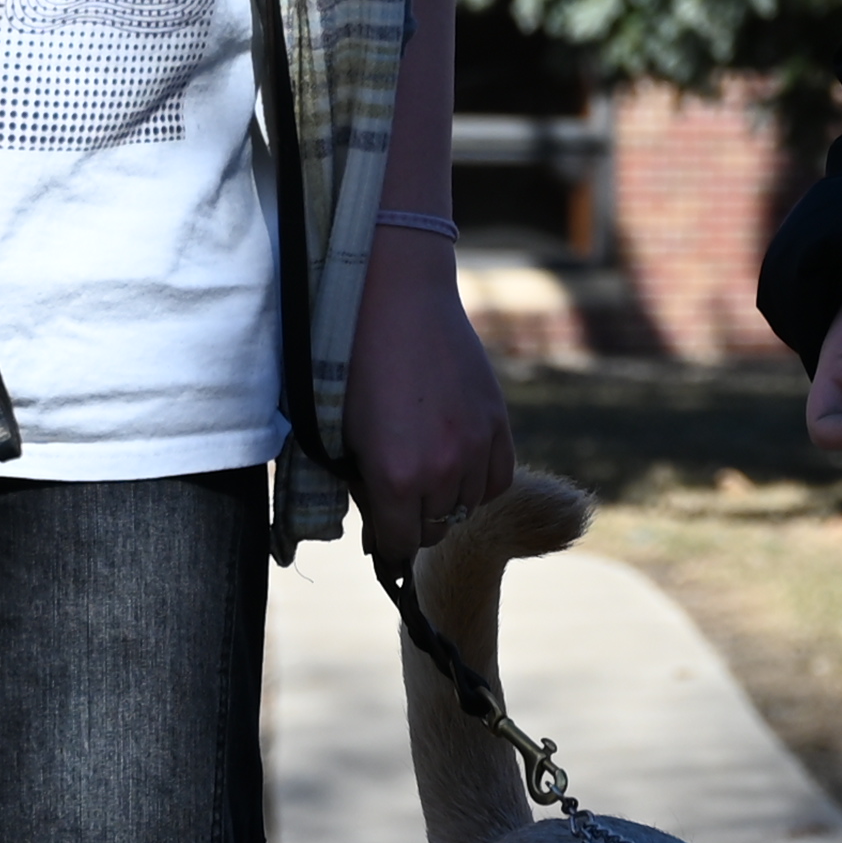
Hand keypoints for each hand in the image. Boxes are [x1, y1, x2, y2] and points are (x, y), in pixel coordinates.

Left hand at [345, 225, 516, 562]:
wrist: (398, 299)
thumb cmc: (356, 362)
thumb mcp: (343, 433)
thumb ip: (362, 486)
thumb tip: (378, 528)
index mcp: (393, 475)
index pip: (399, 543)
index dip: (386, 540)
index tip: (381, 533)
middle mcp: (441, 469)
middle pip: (434, 529)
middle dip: (413, 519)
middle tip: (397, 492)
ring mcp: (476, 446)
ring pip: (468, 507)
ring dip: (447, 499)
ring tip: (426, 469)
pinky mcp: (498, 423)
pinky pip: (498, 480)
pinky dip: (479, 481)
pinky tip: (459, 463)